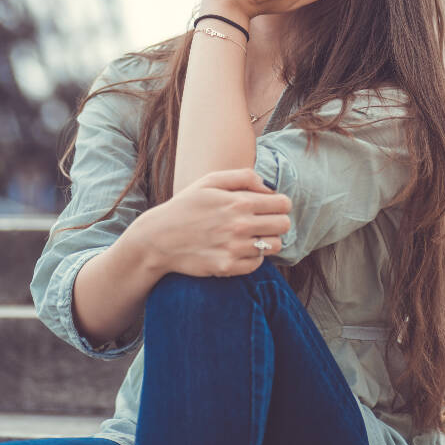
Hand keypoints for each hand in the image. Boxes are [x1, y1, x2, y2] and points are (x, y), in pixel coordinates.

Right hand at [131, 168, 291, 278]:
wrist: (159, 238)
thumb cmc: (186, 205)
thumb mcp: (210, 181)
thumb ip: (243, 177)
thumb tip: (268, 187)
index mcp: (240, 202)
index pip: (284, 204)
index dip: (280, 204)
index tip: (270, 206)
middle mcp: (241, 226)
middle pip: (284, 225)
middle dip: (277, 221)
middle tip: (263, 222)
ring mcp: (235, 248)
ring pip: (274, 246)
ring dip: (267, 240)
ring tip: (252, 236)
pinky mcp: (228, 267)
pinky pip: (257, 264)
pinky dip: (253, 257)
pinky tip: (240, 249)